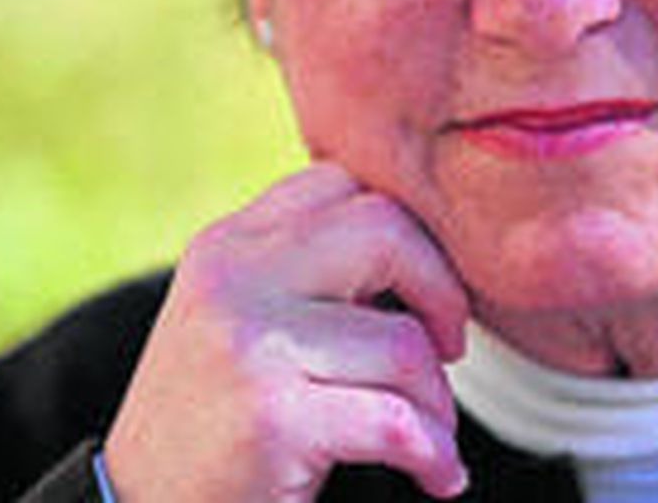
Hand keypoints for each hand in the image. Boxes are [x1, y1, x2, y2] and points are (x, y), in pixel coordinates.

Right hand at [102, 162, 470, 500]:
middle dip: (443, 293)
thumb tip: (420, 254)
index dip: (406, 237)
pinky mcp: (272, 417)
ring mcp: (249, 343)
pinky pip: (397, 422)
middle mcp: (232, 277)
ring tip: (428, 438)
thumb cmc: (212, 421)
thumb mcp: (236, 321)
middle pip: (385, 228)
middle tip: (445, 353)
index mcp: (226, 244)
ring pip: (404, 342)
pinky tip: (436, 477)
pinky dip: (435, 457)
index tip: (416, 300)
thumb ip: (300, 273)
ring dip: (437, 404)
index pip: (341, 183)